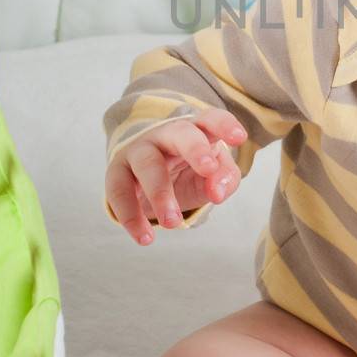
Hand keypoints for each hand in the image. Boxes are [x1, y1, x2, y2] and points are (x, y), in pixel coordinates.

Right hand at [105, 110, 246, 243]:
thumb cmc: (189, 171)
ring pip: (148, 164)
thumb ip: (224, 180)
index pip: (211, 119)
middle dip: (195, 149)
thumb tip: (215, 192)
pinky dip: (130, 215)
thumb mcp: (213, 176)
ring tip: (173, 224)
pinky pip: (119, 190)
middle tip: (207, 170)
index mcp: (197, 131)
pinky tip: (145, 237)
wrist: (149, 178)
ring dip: (161, 194)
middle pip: (180, 133)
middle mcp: (167, 135)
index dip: (224, 125)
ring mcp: (140, 150)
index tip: (239, 138)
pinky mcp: (117, 171)